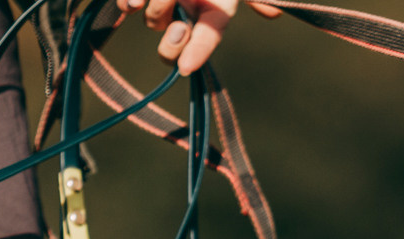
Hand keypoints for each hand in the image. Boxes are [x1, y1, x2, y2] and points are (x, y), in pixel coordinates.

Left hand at [121, 0, 282, 74]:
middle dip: (173, 40)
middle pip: (175, 41)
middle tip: (178, 28)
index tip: (186, 67)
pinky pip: (130, 5)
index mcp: (214, 9)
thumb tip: (273, 13)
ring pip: (154, 20)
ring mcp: (163, 4)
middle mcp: (188, 10)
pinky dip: (130, 3)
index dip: (198, 53)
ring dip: (158, 9)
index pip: (208, 37)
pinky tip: (132, 4)